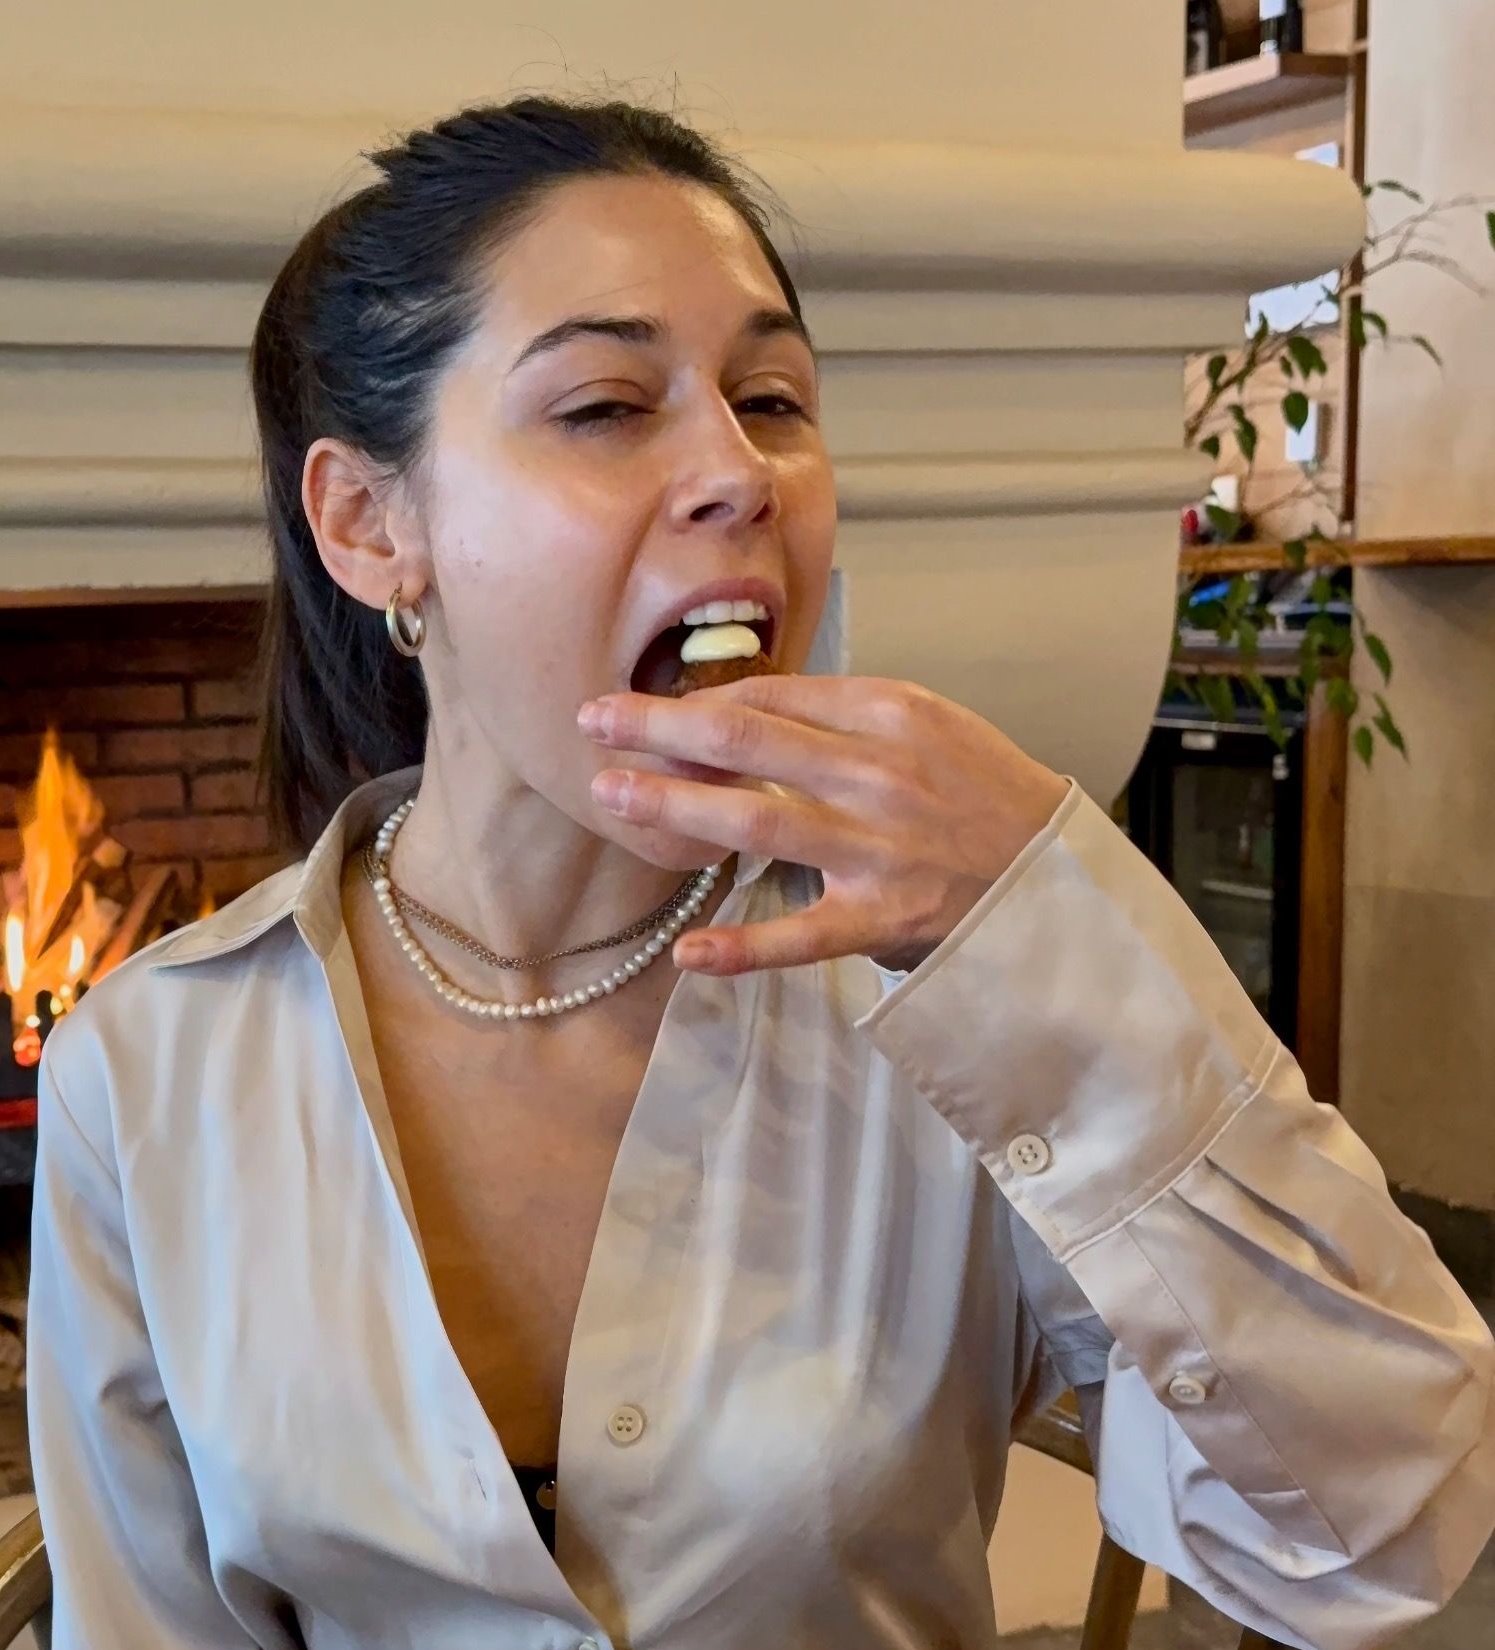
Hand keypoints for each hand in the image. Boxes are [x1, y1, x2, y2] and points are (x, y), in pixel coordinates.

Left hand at [577, 675, 1069, 975]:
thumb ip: (844, 716)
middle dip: (660, 728)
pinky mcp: (882, 918)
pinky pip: (801, 935)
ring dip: (676, 805)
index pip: (769, 698)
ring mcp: (878, 848)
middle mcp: (878, 773)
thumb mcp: (930, 727)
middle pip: (745, 740)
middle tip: (594, 721)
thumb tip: (751, 707)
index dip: (696, 702)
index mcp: (889, 712)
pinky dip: (744, 946)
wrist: (1056, 879)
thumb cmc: (986, 798)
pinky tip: (690, 951)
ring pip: (757, 821)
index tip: (644, 707)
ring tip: (612, 794)